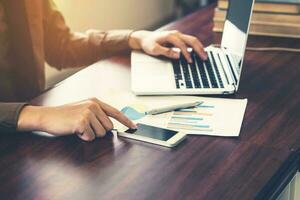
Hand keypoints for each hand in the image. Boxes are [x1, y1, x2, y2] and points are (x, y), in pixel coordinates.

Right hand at [17, 98, 136, 140]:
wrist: (48, 116)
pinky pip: (90, 137)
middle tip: (84, 126)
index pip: (116, 112)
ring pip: (100, 134)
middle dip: (98, 131)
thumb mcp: (83, 109)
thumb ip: (98, 114)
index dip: (127, 121)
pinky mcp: (82, 121)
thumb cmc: (65, 115)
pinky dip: (82, 137)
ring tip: (78, 127)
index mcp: (95, 101)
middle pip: (109, 128)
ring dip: (89, 134)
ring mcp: (88, 112)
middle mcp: (94, 105)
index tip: (134, 127)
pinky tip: (74, 130)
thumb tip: (111, 127)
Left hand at [129, 30, 207, 62]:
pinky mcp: (178, 38)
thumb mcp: (154, 50)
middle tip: (205, 58)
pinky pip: (189, 41)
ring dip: (199, 47)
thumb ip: (166, 52)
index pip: (182, 45)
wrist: (144, 38)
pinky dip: (195, 46)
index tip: (190, 62)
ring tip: (205, 56)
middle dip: (199, 49)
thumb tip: (178, 55)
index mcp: (170, 36)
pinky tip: (199, 52)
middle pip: (191, 40)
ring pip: (192, 40)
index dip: (187, 54)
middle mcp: (176, 34)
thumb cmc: (148, 44)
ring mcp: (178, 35)